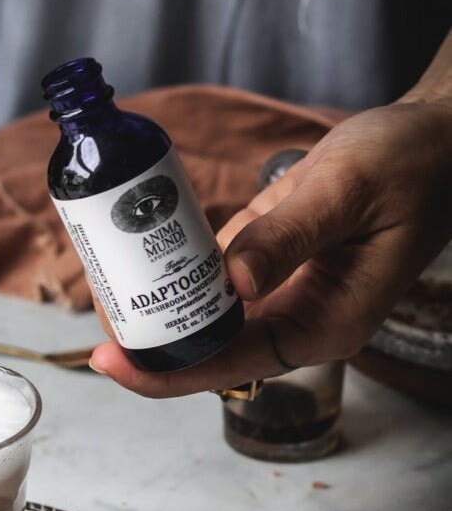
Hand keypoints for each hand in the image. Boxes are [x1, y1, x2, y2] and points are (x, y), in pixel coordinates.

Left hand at [89, 33, 451, 397]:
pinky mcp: (266, 262)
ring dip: (152, 302)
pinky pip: (209, 276)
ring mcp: (278, 294)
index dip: (164, 371)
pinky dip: (172, 265)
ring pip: (202, 316)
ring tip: (99, 274)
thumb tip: (231, 283)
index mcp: (323, 325)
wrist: (433, 138)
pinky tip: (133, 249)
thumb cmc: (409, 165)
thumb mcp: (348, 192)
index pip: (228, 366)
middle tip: (93, 304)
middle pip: (205, 350)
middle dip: (146, 337)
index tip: (106, 360)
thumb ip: (288, 237)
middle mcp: (296, 320)